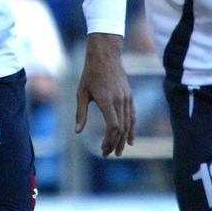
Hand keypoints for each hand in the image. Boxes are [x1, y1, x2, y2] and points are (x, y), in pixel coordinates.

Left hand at [75, 33, 134, 157]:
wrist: (105, 56)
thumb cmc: (90, 74)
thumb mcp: (81, 93)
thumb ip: (80, 113)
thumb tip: (78, 131)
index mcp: (107, 100)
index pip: (113, 126)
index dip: (109, 140)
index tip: (102, 149)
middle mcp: (119, 100)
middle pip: (121, 128)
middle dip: (115, 143)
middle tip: (109, 155)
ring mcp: (127, 98)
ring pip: (129, 124)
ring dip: (124, 139)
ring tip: (119, 151)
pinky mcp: (130, 96)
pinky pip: (133, 116)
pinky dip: (132, 129)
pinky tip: (129, 139)